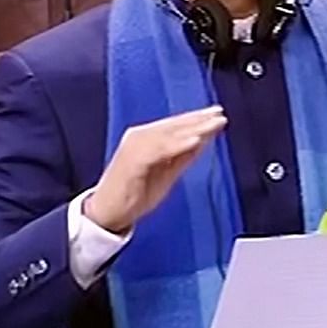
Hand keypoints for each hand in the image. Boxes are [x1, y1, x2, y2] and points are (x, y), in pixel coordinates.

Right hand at [84, 105, 226, 233]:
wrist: (107, 213)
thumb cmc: (134, 194)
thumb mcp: (166, 173)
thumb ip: (183, 157)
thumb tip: (204, 141)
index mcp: (147, 139)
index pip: (175, 125)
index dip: (197, 118)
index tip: (217, 114)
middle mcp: (139, 138)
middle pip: (173, 125)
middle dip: (198, 119)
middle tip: (219, 114)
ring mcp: (134, 147)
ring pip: (168, 134)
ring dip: (192, 129)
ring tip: (212, 125)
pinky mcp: (131, 160)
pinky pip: (158, 150)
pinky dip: (177, 145)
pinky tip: (195, 141)